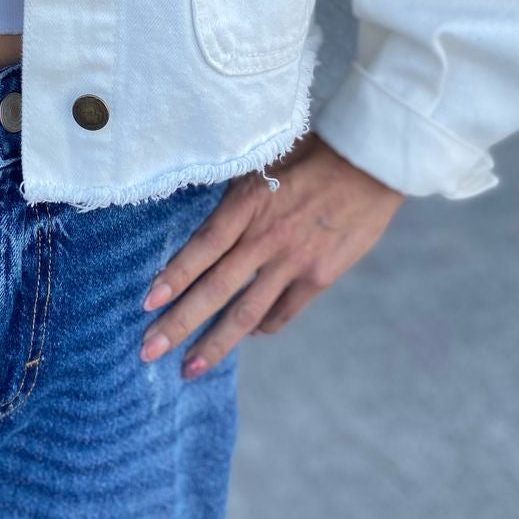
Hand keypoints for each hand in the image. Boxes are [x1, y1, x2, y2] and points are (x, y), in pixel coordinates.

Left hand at [139, 132, 403, 375]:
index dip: (173, 277)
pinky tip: (247, 335)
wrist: (371, 164)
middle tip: (148, 351)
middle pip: (215, 289)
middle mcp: (267, 238)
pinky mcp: (320, 277)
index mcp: (248, 204)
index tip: (147, 303)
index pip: (201, 248)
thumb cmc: (314, 151)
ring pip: (246, 312)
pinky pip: (283, 311)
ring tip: (190, 368)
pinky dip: (261, 326)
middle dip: (178, 323)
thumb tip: (207, 215)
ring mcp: (294, 262)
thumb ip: (236, 192)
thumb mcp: (265, 159)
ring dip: (215, 342)